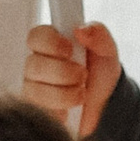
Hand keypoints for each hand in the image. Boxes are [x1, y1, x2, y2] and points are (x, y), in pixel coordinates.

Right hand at [23, 19, 121, 140]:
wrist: (106, 105)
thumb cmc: (100, 75)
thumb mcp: (107, 50)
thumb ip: (98, 33)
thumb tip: (81, 30)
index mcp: (51, 45)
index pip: (35, 36)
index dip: (51, 43)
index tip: (69, 49)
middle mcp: (37, 65)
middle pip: (33, 64)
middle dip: (63, 72)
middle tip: (82, 74)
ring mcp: (33, 88)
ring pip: (36, 90)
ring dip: (65, 93)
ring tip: (81, 91)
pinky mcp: (35, 110)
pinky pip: (40, 110)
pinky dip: (61, 109)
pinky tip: (71, 106)